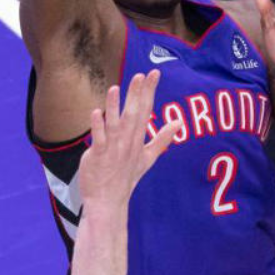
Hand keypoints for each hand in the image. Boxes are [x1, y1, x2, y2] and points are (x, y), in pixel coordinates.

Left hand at [79, 71, 176, 208]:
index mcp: (138, 139)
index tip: (154, 73)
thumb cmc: (126, 177)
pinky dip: (97, 127)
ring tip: (115, 89)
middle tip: (142, 74)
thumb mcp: (149, 157)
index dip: (149, 91)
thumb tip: (179, 123)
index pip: (146, 110)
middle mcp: (128, 142)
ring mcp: (113, 149)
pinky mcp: (98, 156)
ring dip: (115, 107)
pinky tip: (95, 113)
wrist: (109, 201)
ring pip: (115, 124)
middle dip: (137, 94)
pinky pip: (99, 140)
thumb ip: (163, 138)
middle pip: (134, 114)